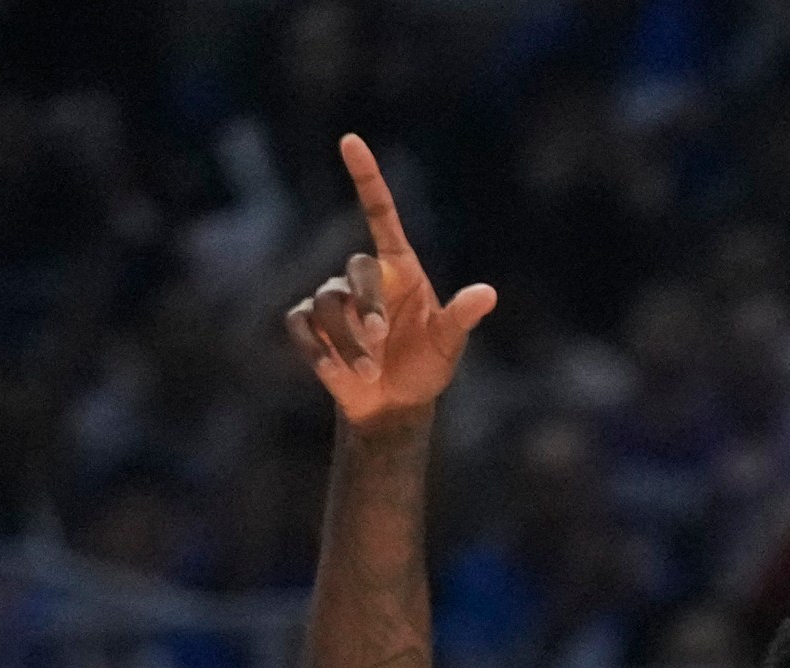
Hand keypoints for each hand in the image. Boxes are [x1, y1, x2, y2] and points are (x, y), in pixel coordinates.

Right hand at [289, 134, 499, 426]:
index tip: (350, 140)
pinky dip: (317, 348)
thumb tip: (488, 294)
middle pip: (353, 271)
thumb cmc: (425, 368)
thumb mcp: (448, 346)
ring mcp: (334, 300)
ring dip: (347, 341)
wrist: (394, 406)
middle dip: (364, 306)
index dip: (365, 176)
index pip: (378, 211)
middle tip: (380, 340)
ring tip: (367, 372)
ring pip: (326, 303)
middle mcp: (365, 276)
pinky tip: (335, 371)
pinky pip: (301, 324)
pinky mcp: (312, 327)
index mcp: (399, 267)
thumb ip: (461, 319)